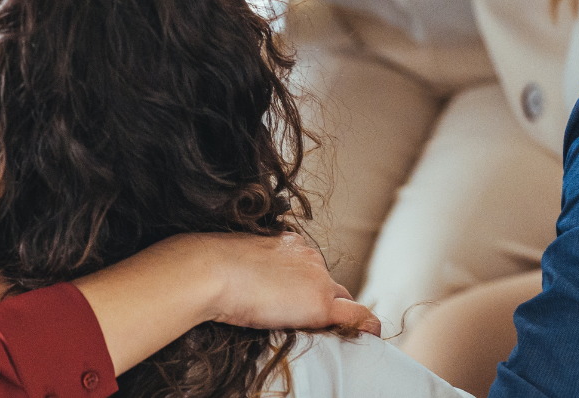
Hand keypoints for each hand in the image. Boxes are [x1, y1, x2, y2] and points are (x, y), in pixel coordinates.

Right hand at [200, 232, 379, 335]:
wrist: (209, 271)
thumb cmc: (207, 267)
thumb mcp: (232, 261)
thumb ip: (250, 271)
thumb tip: (246, 288)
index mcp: (287, 243)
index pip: (309, 268)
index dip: (306, 288)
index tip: (296, 301)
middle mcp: (307, 255)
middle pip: (329, 283)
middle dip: (325, 300)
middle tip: (309, 321)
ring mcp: (316, 278)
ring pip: (340, 298)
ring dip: (337, 314)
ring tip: (328, 333)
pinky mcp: (319, 302)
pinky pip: (355, 314)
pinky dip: (365, 325)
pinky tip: (371, 335)